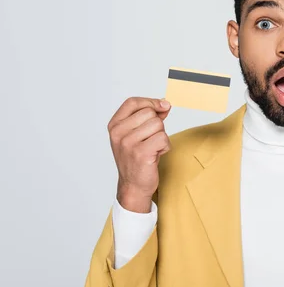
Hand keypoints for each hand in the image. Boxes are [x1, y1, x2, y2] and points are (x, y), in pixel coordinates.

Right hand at [108, 97, 171, 212]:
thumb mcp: (136, 134)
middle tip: (151, 140)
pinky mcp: (141, 153)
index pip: (132, 102)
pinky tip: (157, 154)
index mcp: (114, 125)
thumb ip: (148, 117)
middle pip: (149, 113)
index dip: (150, 101)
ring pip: (158, 124)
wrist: (133, 185)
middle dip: (157, 124)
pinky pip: (163, 138)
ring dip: (162, 136)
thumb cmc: (136, 158)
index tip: (163, 106)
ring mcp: (128, 143)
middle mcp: (118, 133)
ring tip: (153, 148)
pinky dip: (165, 146)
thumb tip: (164, 104)